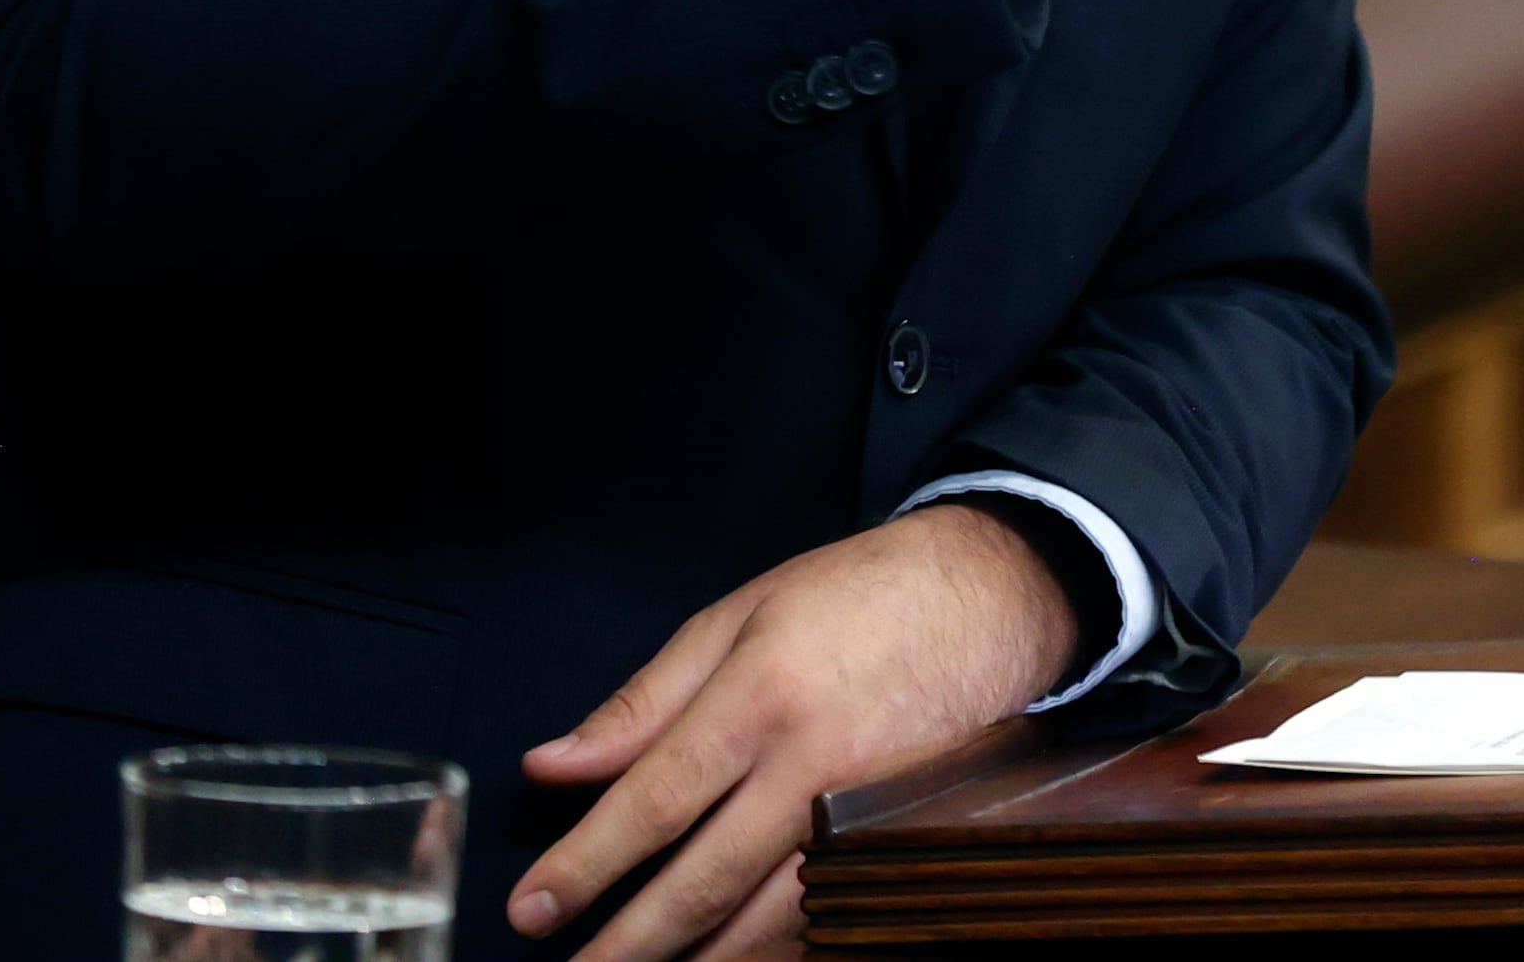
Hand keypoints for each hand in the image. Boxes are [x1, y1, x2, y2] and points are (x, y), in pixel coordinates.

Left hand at [506, 505, 1079, 958]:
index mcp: (762, 699)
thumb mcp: (736, 618)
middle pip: (706, 882)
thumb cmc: (854, 597)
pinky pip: (827, 923)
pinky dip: (773, 955)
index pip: (656, 802)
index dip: (587, 863)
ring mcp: (866, 818)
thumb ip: (642, 703)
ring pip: (769, 923)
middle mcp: (814, 768)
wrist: (992, 599)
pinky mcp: (901, 846)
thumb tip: (551, 765)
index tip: (531, 909)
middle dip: (629, 943)